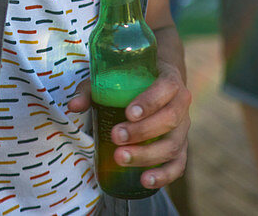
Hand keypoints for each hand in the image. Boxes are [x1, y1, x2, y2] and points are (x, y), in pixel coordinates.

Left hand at [68, 61, 190, 191]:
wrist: (159, 80)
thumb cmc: (133, 79)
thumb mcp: (114, 76)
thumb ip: (92, 90)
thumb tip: (73, 106)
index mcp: (169, 78)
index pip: (166, 88)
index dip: (150, 102)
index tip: (128, 113)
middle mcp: (181, 103)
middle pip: (169, 120)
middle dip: (142, 131)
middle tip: (116, 136)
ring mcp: (184, 127)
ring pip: (173, 145)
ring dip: (147, 155)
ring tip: (121, 158)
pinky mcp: (181, 147)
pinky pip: (178, 164)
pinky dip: (164, 175)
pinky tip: (145, 180)